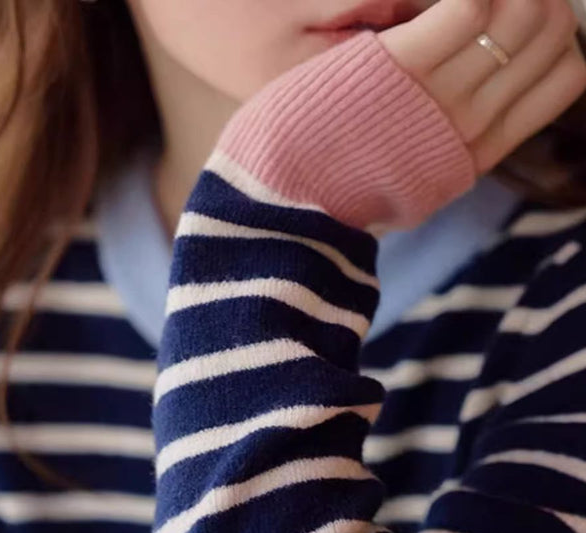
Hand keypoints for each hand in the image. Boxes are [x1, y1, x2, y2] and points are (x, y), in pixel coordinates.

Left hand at [217, 0, 585, 229]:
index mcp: (474, 156)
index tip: (539, 18)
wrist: (279, 208)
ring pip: (517, 19)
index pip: (565, 79)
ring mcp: (435, 100)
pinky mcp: (396, 71)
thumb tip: (486, 123)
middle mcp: (469, 128)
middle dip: (541, 1)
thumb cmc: (332, 188)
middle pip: (552, 38)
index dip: (562, 36)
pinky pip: (465, 9)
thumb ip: (451, 151)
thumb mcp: (410, 186)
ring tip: (472, 0)